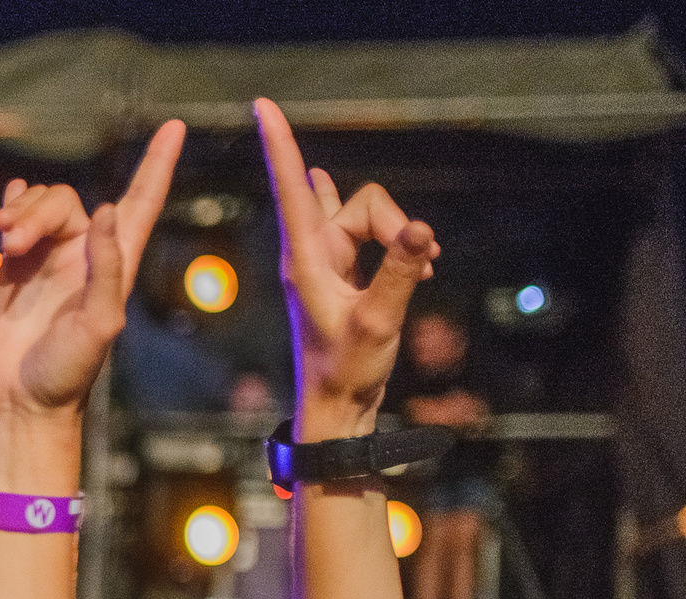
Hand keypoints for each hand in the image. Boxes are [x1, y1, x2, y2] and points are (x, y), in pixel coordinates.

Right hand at [0, 120, 180, 419]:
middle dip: (39, 210)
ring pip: (38, 206)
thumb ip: (105, 267)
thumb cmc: (66, 374)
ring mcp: (46, 260)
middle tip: (12, 244)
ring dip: (18, 214)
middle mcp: (83, 256)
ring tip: (1, 242)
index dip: (158, 165)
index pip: (141, 203)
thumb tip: (102, 211)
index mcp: (114, 265)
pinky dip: (11, 205)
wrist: (20, 402)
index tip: (175, 127)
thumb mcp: (99, 323)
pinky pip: (15, 220)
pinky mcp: (12, 270)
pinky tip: (5, 208)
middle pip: (68, 200)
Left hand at [256, 99, 439, 431]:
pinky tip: (419, 254)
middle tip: (424, 263)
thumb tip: (421, 228)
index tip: (260, 105)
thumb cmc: (347, 371)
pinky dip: (399, 242)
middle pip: (360, 201)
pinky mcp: (343, 270)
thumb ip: (402, 270)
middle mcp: (312, 252)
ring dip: (401, 235)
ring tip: (425, 267)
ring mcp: (327, 260)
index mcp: (306, 259)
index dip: (282, 144)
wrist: (338, 406)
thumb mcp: (380, 320)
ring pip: (372, 217)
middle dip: (394, 223)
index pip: (293, 189)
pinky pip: (371, 232)